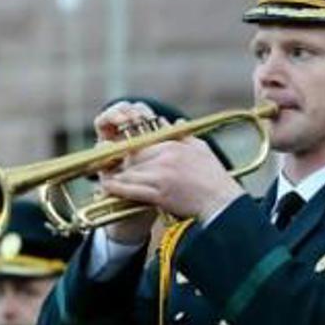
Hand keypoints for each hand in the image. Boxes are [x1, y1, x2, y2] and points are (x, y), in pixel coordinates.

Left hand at [95, 101, 243, 223]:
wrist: (221, 203)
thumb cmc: (214, 177)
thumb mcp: (201, 149)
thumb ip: (183, 135)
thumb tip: (173, 121)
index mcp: (173, 146)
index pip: (142, 144)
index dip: (128, 151)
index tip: (119, 154)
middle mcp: (165, 159)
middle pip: (133, 158)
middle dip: (120, 163)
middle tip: (105, 166)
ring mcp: (161, 176)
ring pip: (130, 173)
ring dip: (115, 176)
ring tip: (103, 178)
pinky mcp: (160, 194)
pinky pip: (132, 190)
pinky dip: (117, 188)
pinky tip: (107, 188)